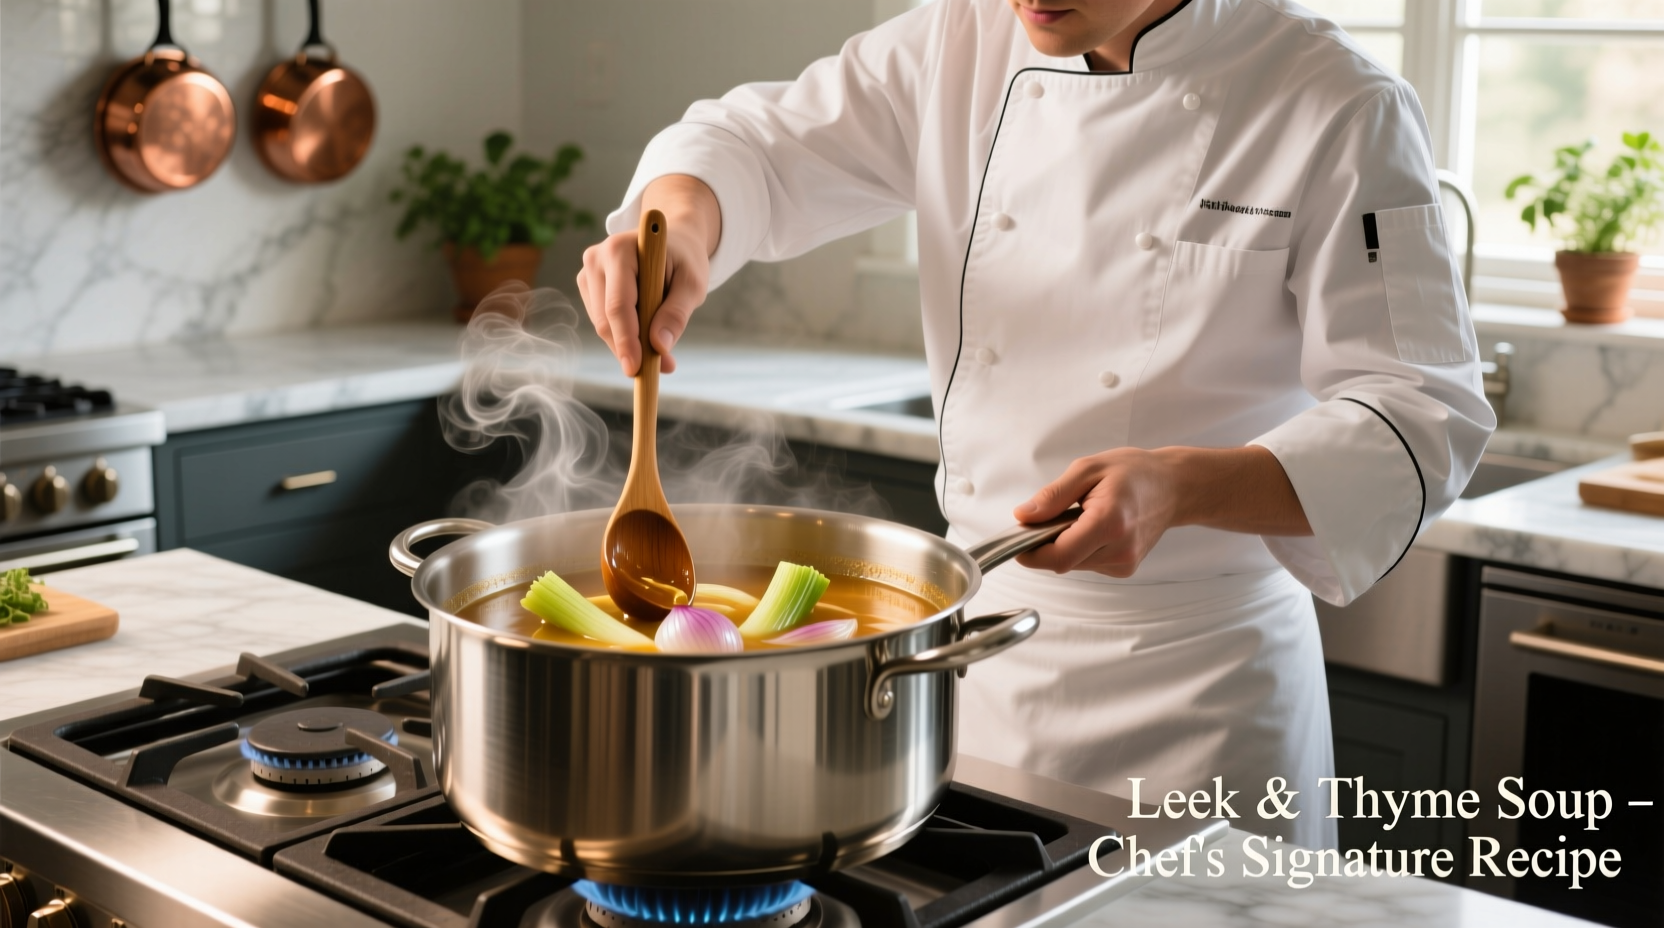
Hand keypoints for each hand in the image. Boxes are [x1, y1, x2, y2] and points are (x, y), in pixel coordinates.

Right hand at [576, 175, 720, 375]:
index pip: (618, 305)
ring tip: (661, 346)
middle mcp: (596, 259)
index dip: (626, 340)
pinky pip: (604, 322)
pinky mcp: (588, 287)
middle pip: (606, 319)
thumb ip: (677, 313)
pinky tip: (645, 328)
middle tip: (663, 368)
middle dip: (631, 349)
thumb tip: (659, 346)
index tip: (636, 369)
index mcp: (620, 250)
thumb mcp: (693, 283)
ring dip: (629, 344)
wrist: (672, 240)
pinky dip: (624, 335)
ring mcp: (588, 273)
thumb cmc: (685, 259)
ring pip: (602, 325)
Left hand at [1013, 446, 1311, 576]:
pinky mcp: (1125, 568)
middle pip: (1062, 562)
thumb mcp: (1087, 470)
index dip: (1031, 553)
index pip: (1058, 555)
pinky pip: (1088, 564)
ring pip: (1073, 564)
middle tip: (1052, 515)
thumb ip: (1053, 496)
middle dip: (1047, 543)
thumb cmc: (1134, 473)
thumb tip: (1023, 516)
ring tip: (1081, 516)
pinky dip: (1081, 549)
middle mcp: (1119, 549)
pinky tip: (1095, 528)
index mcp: (1108, 522)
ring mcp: (1124, 562)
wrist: (1174, 487)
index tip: (1017, 540)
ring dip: (1065, 545)